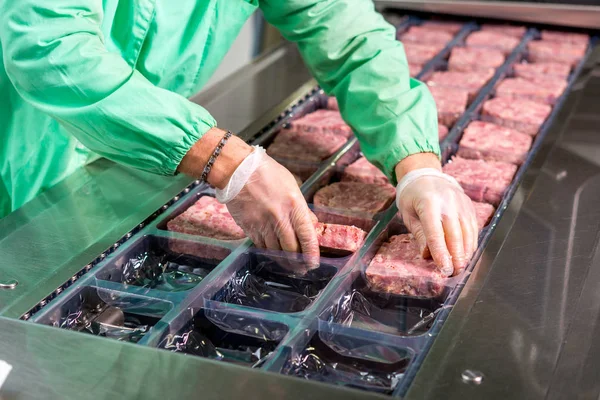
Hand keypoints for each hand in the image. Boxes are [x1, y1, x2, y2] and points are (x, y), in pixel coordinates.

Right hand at [219, 147, 319, 264]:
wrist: (238, 170)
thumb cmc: (267, 173)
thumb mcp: (291, 185)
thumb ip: (301, 207)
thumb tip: (311, 223)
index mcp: (294, 205)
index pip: (307, 236)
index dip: (311, 254)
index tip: (314, 264)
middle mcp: (279, 218)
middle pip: (291, 249)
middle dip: (298, 263)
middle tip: (301, 269)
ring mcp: (263, 224)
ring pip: (275, 251)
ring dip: (283, 261)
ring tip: (288, 266)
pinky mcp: (249, 227)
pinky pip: (261, 246)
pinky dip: (268, 252)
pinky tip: (272, 254)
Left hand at [395, 153, 477, 275]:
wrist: (425, 175)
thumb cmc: (412, 196)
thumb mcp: (408, 214)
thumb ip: (419, 234)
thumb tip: (427, 255)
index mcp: (429, 203)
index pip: (436, 233)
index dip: (441, 253)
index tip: (444, 269)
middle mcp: (448, 202)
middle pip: (455, 234)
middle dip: (456, 256)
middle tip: (455, 273)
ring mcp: (461, 203)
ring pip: (468, 232)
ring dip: (466, 252)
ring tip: (461, 267)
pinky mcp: (469, 206)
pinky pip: (473, 227)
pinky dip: (471, 243)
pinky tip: (467, 254)